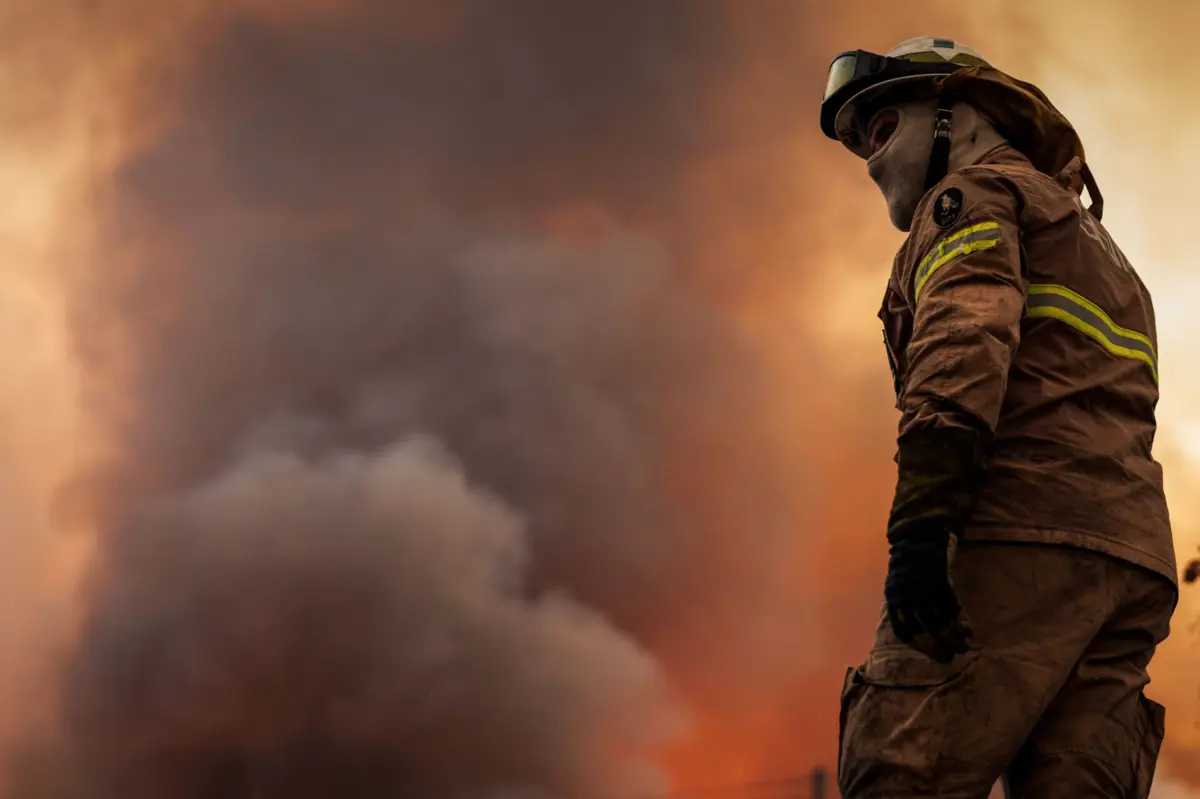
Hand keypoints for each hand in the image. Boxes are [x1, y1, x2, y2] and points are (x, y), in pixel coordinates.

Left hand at [885, 529, 972, 662]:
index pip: (903, 629)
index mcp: (894, 595)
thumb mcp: (898, 580)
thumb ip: (903, 600)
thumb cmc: (910, 558)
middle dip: (936, 646)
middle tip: (949, 658)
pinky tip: (968, 633)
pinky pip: (952, 608)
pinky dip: (960, 623)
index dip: (918, 645)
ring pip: (939, 621)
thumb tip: (911, 624)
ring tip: (962, 648)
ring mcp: (924, 587)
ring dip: (952, 638)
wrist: (921, 531)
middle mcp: (907, 594)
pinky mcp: (941, 580)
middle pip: (922, 628)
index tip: (931, 655)